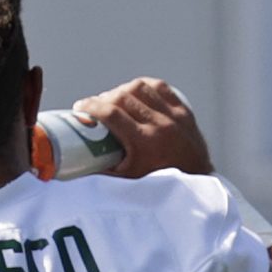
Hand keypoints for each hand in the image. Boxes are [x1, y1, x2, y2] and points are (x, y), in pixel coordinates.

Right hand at [72, 78, 211, 178]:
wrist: (196, 183)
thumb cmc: (160, 184)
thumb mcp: (127, 180)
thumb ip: (101, 170)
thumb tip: (75, 163)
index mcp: (145, 142)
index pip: (111, 113)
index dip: (91, 106)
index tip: (80, 107)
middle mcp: (161, 124)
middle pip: (123, 97)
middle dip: (103, 98)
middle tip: (95, 107)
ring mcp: (174, 115)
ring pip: (140, 87)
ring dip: (122, 91)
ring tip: (114, 100)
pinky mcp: (183, 110)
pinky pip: (159, 87)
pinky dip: (143, 87)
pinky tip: (134, 94)